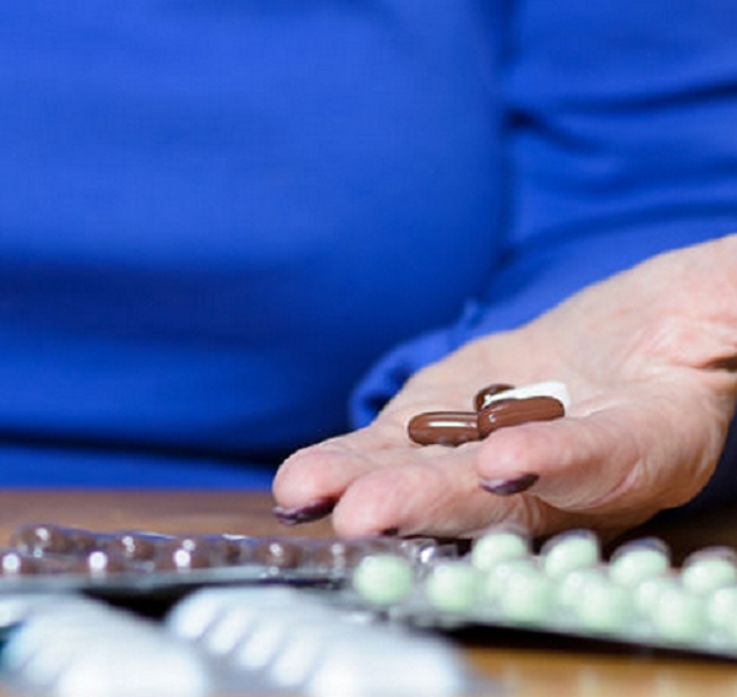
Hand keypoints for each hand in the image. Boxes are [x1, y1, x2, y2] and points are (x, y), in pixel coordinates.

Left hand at [273, 233, 736, 540]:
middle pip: (501, 498)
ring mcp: (497, 457)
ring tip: (306, 498)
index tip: (506, 465)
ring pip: (435, 483)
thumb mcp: (719, 302)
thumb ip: (726, 302)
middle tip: (367, 517)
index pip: (612, 457)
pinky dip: (350, 469)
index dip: (560, 464)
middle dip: (432, 506)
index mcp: (656, 438)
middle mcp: (571, 474)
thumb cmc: (690, 317)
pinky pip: (397, 457)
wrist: (629, 337)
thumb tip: (733, 294)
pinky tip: (300, 484)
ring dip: (370, 493)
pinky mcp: (445, 435)